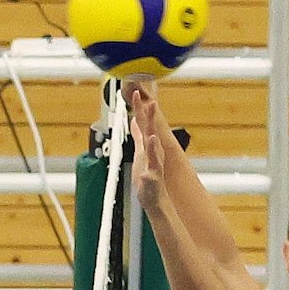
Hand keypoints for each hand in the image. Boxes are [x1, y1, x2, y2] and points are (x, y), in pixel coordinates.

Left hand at [128, 88, 164, 210]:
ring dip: (152, 143)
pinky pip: (150, 176)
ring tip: (150, 134)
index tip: (134, 91)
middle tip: (152, 103)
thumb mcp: (140, 151)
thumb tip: (135, 121)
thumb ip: (138, 135)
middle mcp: (153, 153)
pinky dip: (148, 175)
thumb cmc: (146, 176)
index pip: (144, 123)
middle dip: (151, 118)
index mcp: (148, 145)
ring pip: (153, 153)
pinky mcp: (152, 181)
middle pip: (151, 132)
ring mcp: (154, 166)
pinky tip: (145, 173)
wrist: (154, 198)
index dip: (140, 108)